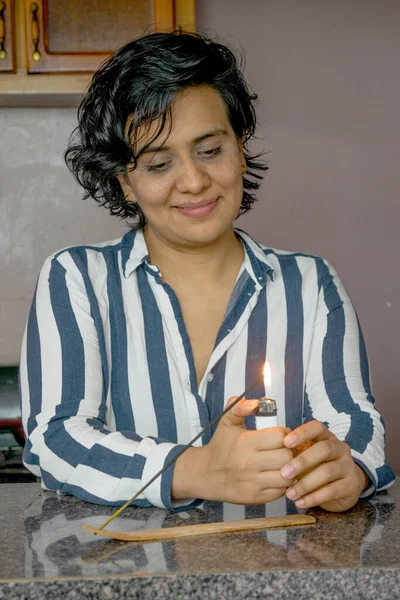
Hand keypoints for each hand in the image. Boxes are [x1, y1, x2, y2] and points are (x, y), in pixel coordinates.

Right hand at [172, 397, 293, 503]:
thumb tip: (255, 403)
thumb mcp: (227, 422)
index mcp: (245, 442)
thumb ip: (239, 407)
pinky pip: (281, 491)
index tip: (281, 436)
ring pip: (287, 476)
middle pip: (287, 457)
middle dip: (290, 452)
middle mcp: (249, 463)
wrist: (206, 474)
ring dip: (289, 470)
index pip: (280, 437)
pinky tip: (276, 476)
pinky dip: (282, 484)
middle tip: (285, 450)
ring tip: (283, 464)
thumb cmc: (221, 445)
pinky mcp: (255, 497)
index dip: (286, 435)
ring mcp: (253, 482)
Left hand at [280, 420, 368, 511]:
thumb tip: (273, 456)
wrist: (346, 486)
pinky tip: (300, 502)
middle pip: (324, 449)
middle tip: (284, 473)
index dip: (302, 433)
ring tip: (289, 494)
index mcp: (327, 437)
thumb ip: (295, 453)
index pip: (317, 427)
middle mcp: (340, 448)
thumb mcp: (308, 456)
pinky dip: (314, 497)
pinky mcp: (351, 485)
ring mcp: (348, 466)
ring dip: (305, 484)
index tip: (285, 443)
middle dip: (302, 461)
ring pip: (327, 472)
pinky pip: (332, 491)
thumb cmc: (319, 466)